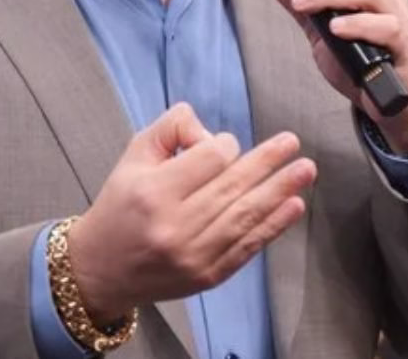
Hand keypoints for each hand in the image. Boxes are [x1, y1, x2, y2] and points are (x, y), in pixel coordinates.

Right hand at [68, 102, 315, 323]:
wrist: (101, 268)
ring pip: (246, 216)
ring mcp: (194, 255)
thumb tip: (213, 134)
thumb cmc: (120, 205)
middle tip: (293, 143)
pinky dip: (274, 226)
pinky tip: (293, 206)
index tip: (222, 145)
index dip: (223, 145)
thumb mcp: (133, 156)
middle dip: (268, 162)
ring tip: (306, 170)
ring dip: (280, 190)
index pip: (209, 159)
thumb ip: (171, 130)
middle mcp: (175, 225)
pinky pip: (247, 246)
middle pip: (233, 186)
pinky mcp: (208, 277)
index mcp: (154, 191)